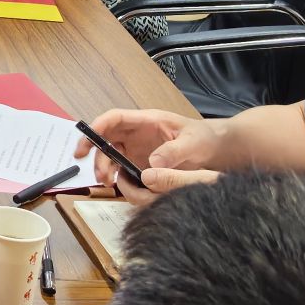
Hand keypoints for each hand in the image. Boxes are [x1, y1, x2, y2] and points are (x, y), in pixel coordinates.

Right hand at [75, 109, 221, 201]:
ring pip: (110, 155)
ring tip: (106, 182)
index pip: (115, 119)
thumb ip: (174, 151)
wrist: (217, 150)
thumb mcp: (194, 143)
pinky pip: (121, 168)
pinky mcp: (141, 164)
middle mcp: (137, 134)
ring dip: (104, 167)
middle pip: (107, 138)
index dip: (98, 127)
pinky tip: (117, 186)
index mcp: (146, 121)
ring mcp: (138, 149)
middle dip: (96, 153)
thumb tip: (153, 163)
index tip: (87, 140)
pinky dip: (115, 176)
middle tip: (97, 172)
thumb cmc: (206, 139)